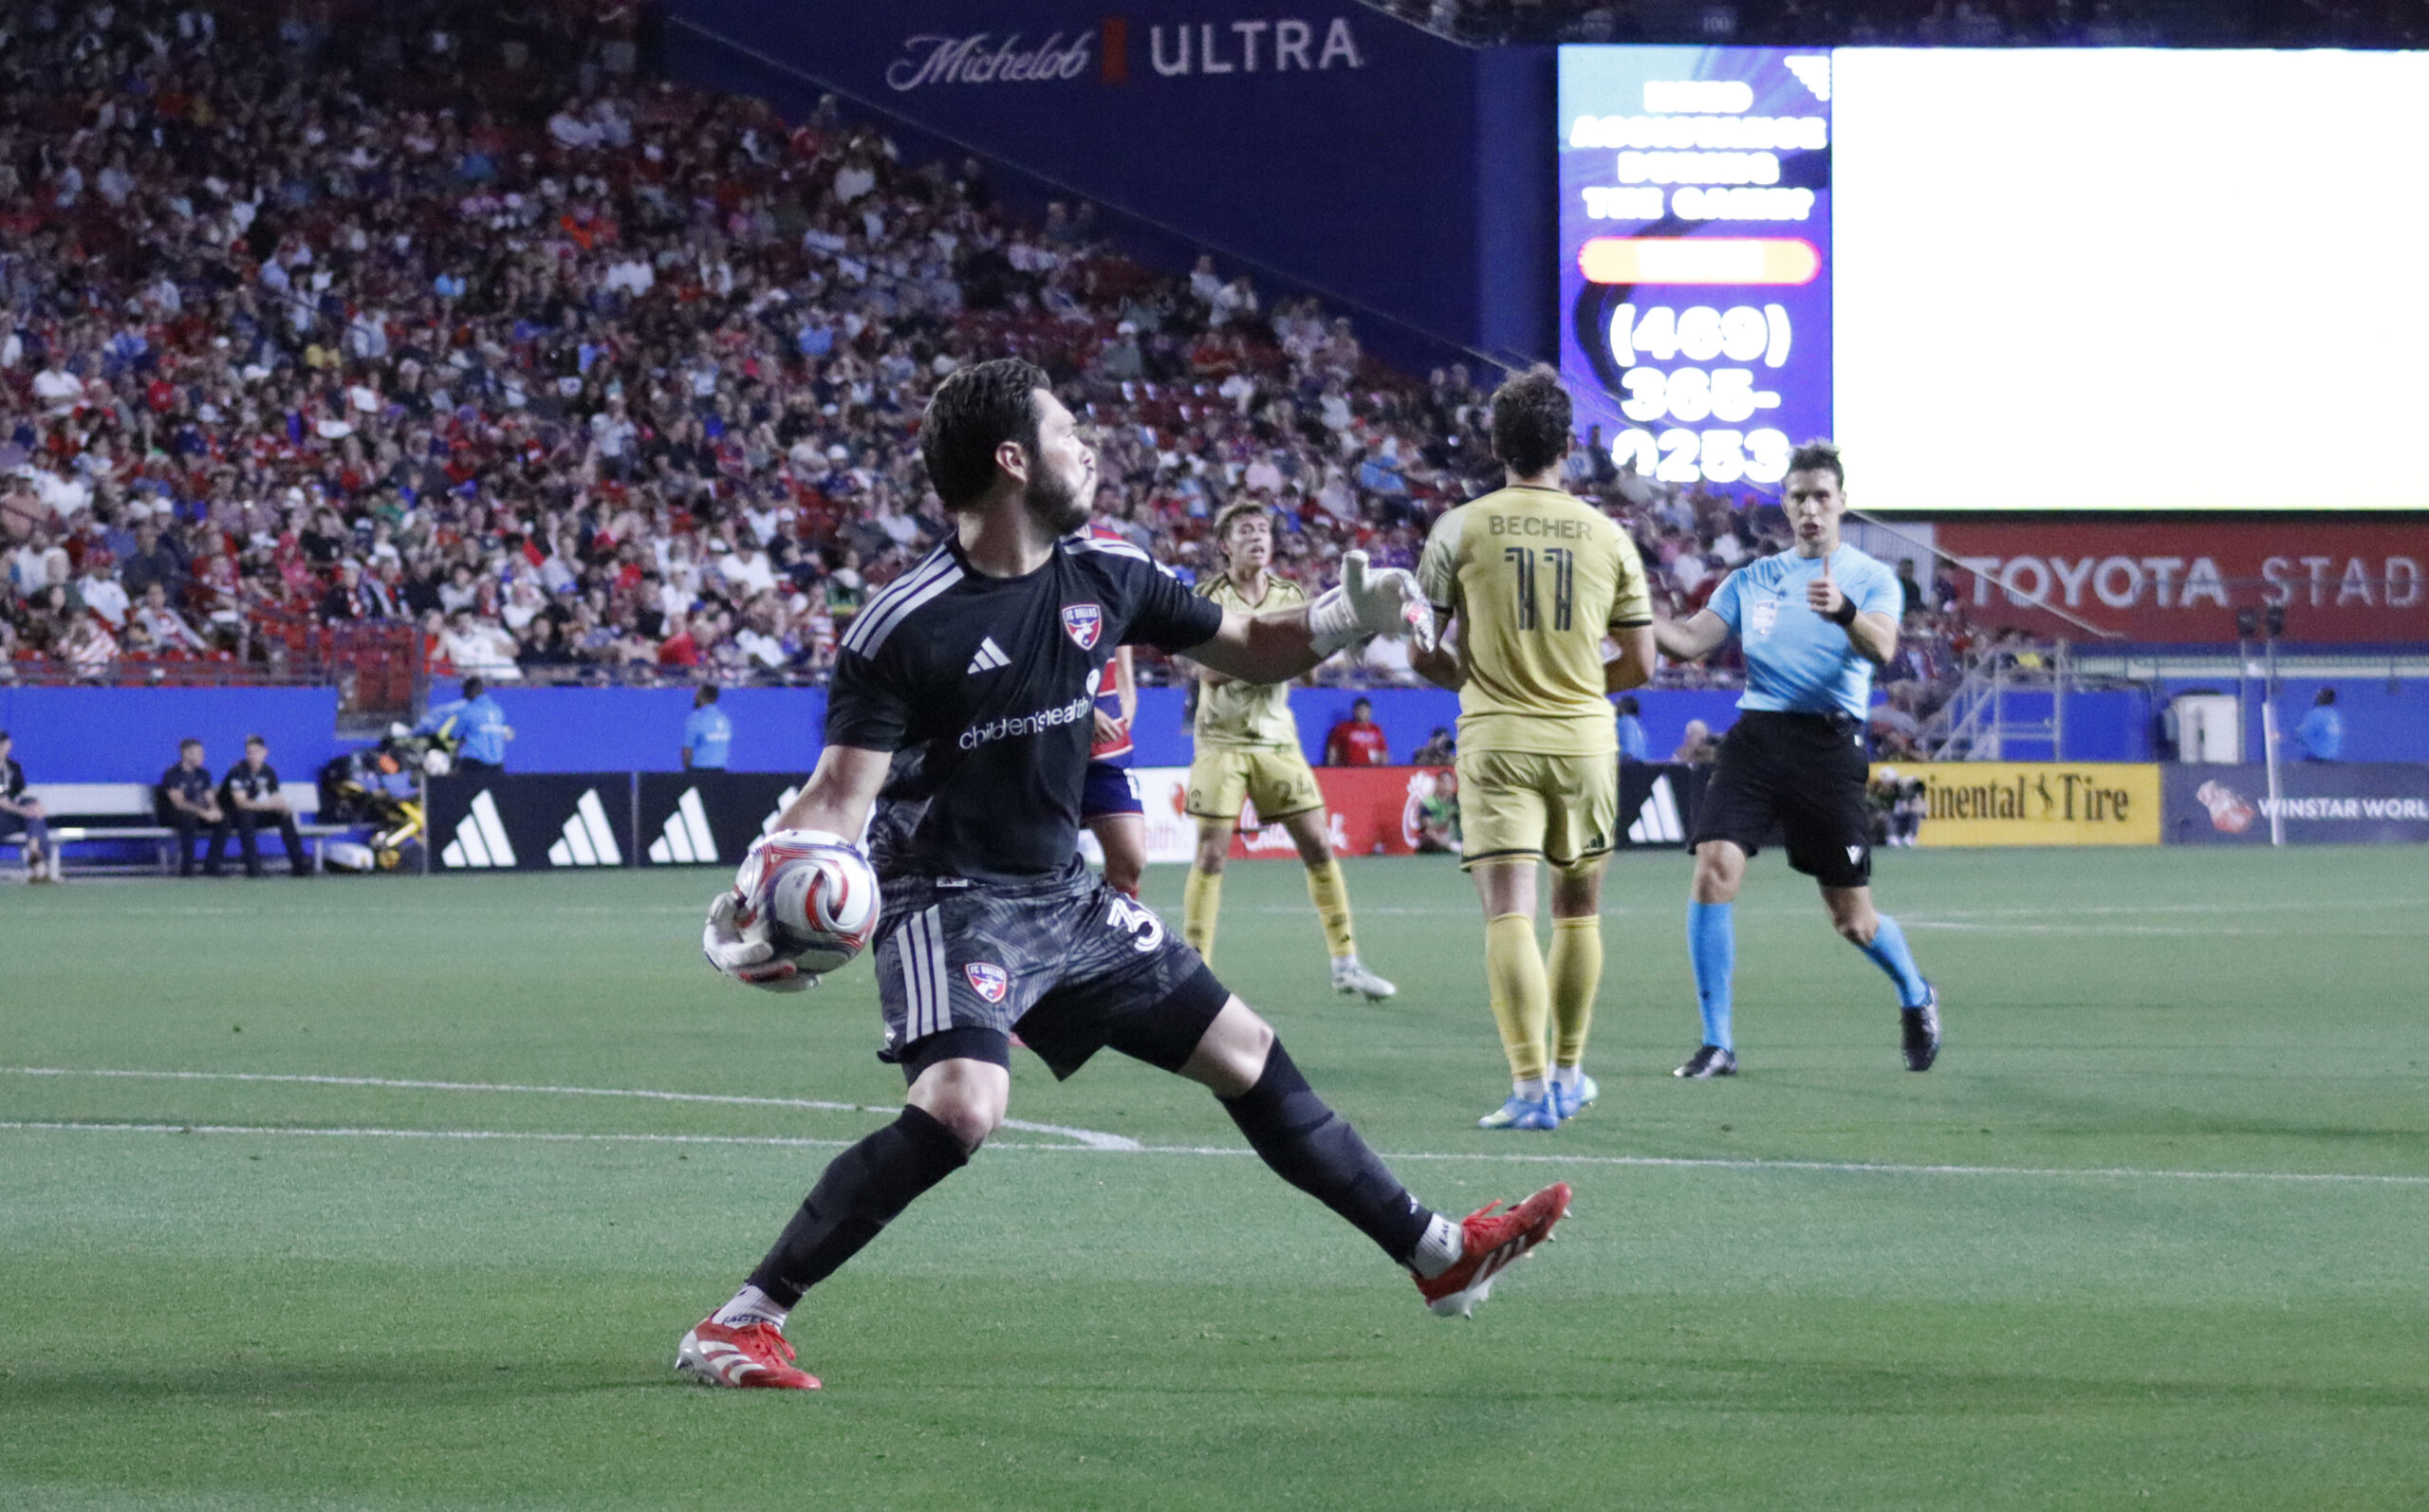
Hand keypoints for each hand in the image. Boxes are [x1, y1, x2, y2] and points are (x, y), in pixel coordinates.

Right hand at [701, 889, 815, 991]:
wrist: (721, 944)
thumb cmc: (723, 925)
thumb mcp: (719, 915)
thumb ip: (723, 908)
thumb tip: (731, 900)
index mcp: (726, 954)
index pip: (738, 956)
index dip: (751, 954)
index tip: (767, 949)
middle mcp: (739, 970)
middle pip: (758, 975)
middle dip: (775, 972)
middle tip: (792, 967)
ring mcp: (753, 976)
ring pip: (772, 983)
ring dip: (791, 983)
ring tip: (812, 981)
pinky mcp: (765, 978)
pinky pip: (780, 984)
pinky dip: (796, 984)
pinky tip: (814, 981)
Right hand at [1091, 709, 1125, 744]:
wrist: (1083, 713)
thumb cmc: (1094, 713)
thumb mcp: (1103, 715)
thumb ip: (1109, 721)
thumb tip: (1115, 727)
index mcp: (1107, 720)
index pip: (1117, 730)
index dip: (1120, 734)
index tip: (1120, 735)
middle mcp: (1103, 726)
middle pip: (1113, 738)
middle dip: (1114, 738)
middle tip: (1114, 738)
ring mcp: (1097, 731)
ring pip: (1106, 741)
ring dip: (1107, 740)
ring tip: (1107, 738)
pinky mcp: (1091, 734)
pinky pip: (1098, 741)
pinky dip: (1099, 741)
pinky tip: (1100, 739)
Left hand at [1309, 550, 1436, 654]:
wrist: (1359, 609)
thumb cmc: (1356, 588)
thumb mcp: (1351, 576)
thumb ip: (1353, 565)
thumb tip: (1356, 555)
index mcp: (1395, 577)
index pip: (1404, 580)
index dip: (1407, 586)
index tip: (1409, 594)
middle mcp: (1409, 590)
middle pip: (1417, 599)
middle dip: (1417, 608)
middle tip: (1415, 619)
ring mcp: (1412, 607)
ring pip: (1422, 616)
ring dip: (1425, 625)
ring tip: (1424, 636)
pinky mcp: (1412, 623)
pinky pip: (1421, 630)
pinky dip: (1425, 637)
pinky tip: (1427, 647)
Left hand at [1806, 555, 1846, 619]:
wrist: (1840, 603)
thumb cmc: (1831, 587)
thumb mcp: (1829, 576)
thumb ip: (1826, 564)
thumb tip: (1826, 552)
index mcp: (1827, 582)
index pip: (1808, 584)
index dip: (1810, 586)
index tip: (1816, 587)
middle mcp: (1828, 591)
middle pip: (1808, 592)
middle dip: (1810, 594)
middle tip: (1816, 594)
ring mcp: (1828, 600)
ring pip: (1810, 600)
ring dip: (1811, 601)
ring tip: (1816, 600)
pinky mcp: (1827, 609)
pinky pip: (1813, 608)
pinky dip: (1812, 607)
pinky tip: (1815, 606)